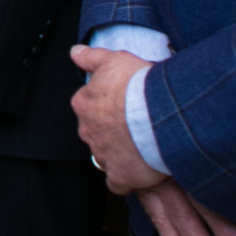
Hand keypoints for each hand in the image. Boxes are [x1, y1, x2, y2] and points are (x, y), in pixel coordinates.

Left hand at [69, 44, 165, 192]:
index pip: (89, 108)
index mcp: (84, 104)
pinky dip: (128, 179)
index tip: (126, 107)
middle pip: (97, 133)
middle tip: (137, 127)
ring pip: (107, 157)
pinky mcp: (119, 176)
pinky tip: (142, 171)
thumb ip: (91, 57)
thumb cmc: (139, 85)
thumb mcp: (114, 60)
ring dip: (121, 154)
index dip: (109, 108)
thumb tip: (75, 52)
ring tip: (144, 147)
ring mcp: (102, 155)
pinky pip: (118, 183)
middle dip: (113, 132)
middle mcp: (87, 131)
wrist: (160, 114)